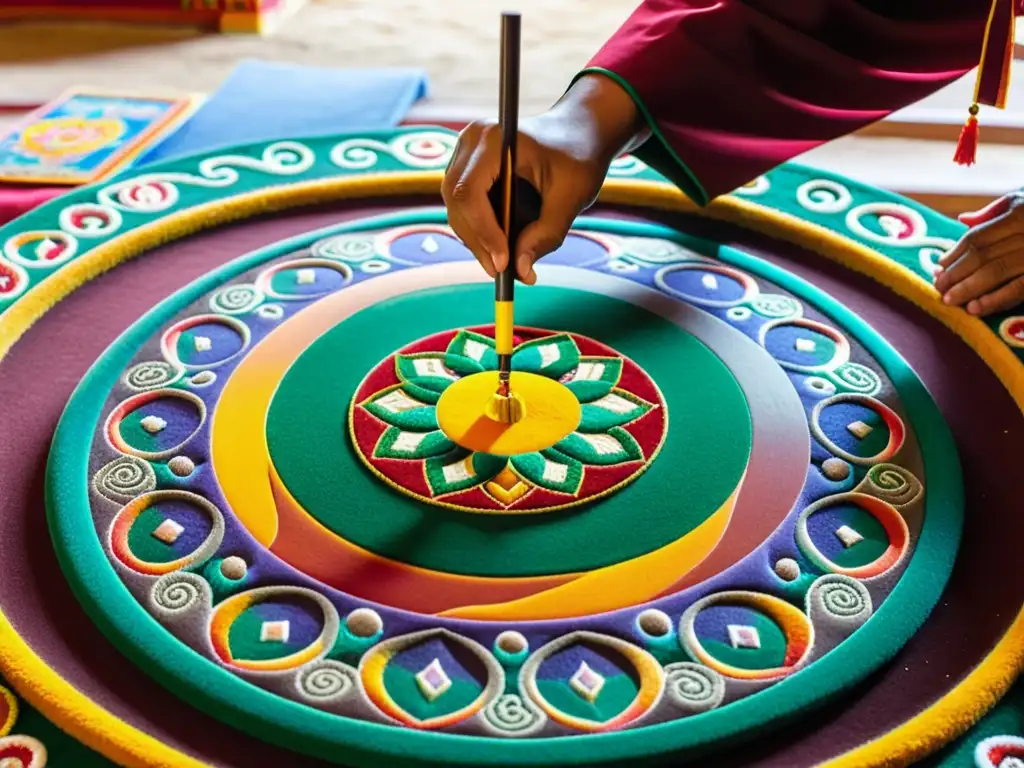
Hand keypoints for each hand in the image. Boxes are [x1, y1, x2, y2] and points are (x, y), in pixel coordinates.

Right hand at [441, 74, 643, 283]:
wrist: (578, 131)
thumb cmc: (578, 156)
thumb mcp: (571, 196)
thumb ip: (546, 234)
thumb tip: (521, 271)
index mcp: (494, 139)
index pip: (469, 192)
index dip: (483, 231)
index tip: (503, 263)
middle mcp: (471, 142)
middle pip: (457, 203)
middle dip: (479, 243)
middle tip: (504, 273)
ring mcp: (465, 154)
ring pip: (457, 209)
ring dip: (478, 241)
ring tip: (506, 265)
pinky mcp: (468, 169)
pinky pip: (464, 207)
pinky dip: (480, 231)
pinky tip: (501, 248)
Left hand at [934, 192, 1023, 315]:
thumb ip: (995, 211)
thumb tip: (963, 220)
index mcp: (1020, 213)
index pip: (977, 238)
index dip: (954, 255)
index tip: (938, 268)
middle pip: (982, 257)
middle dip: (955, 274)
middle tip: (937, 289)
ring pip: (997, 273)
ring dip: (969, 289)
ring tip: (950, 301)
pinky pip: (1020, 288)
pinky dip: (997, 299)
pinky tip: (977, 308)